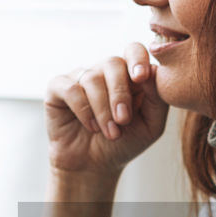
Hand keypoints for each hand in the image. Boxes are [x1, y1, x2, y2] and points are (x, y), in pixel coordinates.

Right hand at [44, 43, 168, 176]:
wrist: (95, 165)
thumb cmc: (125, 143)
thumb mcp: (151, 125)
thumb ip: (157, 98)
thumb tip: (152, 72)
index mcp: (129, 74)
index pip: (134, 51)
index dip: (137, 60)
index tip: (141, 77)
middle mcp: (104, 71)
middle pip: (113, 63)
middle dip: (119, 93)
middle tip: (124, 120)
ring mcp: (81, 77)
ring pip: (92, 79)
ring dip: (103, 110)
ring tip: (111, 133)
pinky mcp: (58, 88)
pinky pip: (71, 89)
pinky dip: (83, 110)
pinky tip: (92, 127)